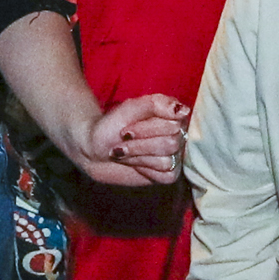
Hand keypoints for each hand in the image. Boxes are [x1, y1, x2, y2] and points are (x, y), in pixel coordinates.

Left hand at [63, 89, 185, 186]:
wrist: (94, 148)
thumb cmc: (113, 125)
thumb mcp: (131, 108)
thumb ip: (157, 104)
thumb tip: (184, 111)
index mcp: (173, 115)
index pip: (174, 123)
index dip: (147, 128)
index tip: (126, 129)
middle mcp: (178, 135)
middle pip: (170, 143)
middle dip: (139, 144)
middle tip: (123, 140)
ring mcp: (175, 155)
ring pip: (165, 160)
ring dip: (138, 156)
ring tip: (125, 152)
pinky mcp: (169, 174)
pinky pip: (166, 175)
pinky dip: (146, 170)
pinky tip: (135, 163)